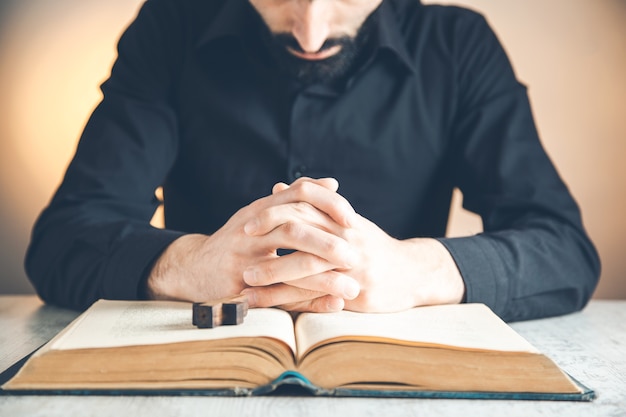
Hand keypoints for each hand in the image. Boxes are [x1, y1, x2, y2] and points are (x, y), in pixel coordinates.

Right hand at [144, 178, 359, 308]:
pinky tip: (332, 304)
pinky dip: (308, 300)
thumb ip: (295, 201)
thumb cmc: (236, 242)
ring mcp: (243, 260)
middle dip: (327, 241)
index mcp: (260, 211)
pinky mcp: (239, 289)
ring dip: (322, 277)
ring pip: (286, 262)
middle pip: (292, 227)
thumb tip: (332, 183)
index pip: (297, 194)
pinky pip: (278, 295)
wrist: (191, 269)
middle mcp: (251, 231)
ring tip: (351, 285)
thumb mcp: (261, 216)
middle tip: (354, 254)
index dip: (327, 204)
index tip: (352, 218)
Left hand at [243, 180, 464, 312]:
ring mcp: (354, 266)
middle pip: (303, 230)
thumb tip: (280, 186)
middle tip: (241, 244)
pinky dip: (291, 299)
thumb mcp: (347, 221)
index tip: (248, 222)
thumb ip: (313, 206)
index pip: (305, 206)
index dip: (274, 213)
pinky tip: (271, 304)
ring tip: (246, 280)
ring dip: (273, 273)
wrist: (413, 272)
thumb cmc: (373, 246)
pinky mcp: (358, 292)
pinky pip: (319, 296)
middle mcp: (348, 238)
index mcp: (343, 219)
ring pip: (307, 266)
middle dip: (269, 237)